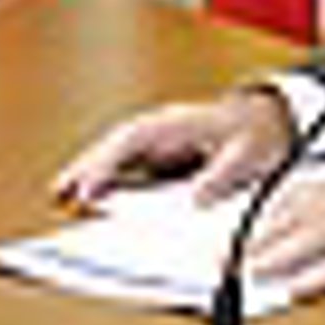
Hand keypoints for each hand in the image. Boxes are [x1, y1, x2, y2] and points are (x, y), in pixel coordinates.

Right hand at [50, 88, 293, 208]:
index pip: (135, 141)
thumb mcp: (248, 155)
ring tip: (59, 198)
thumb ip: (222, 176)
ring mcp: (155, 144)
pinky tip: (86, 202)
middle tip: (58, 194)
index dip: (109, 164)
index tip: (89, 189)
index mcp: (180, 124)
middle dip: (85, 168)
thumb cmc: (255, 135)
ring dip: (86, 175)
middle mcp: (160, 131)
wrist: (266, 122)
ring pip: (113, 156)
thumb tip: (196, 199)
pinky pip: (124, 169)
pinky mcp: (156, 159)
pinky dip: (103, 182)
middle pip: (114, 147)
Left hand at [248, 166, 324, 297]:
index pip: (296, 195)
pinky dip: (316, 278)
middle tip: (226, 258)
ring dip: (277, 258)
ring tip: (249, 272)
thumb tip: (303, 234)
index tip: (236, 231)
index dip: (263, 215)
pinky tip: (295, 288)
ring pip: (311, 241)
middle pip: (295, 218)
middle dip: (257, 240)